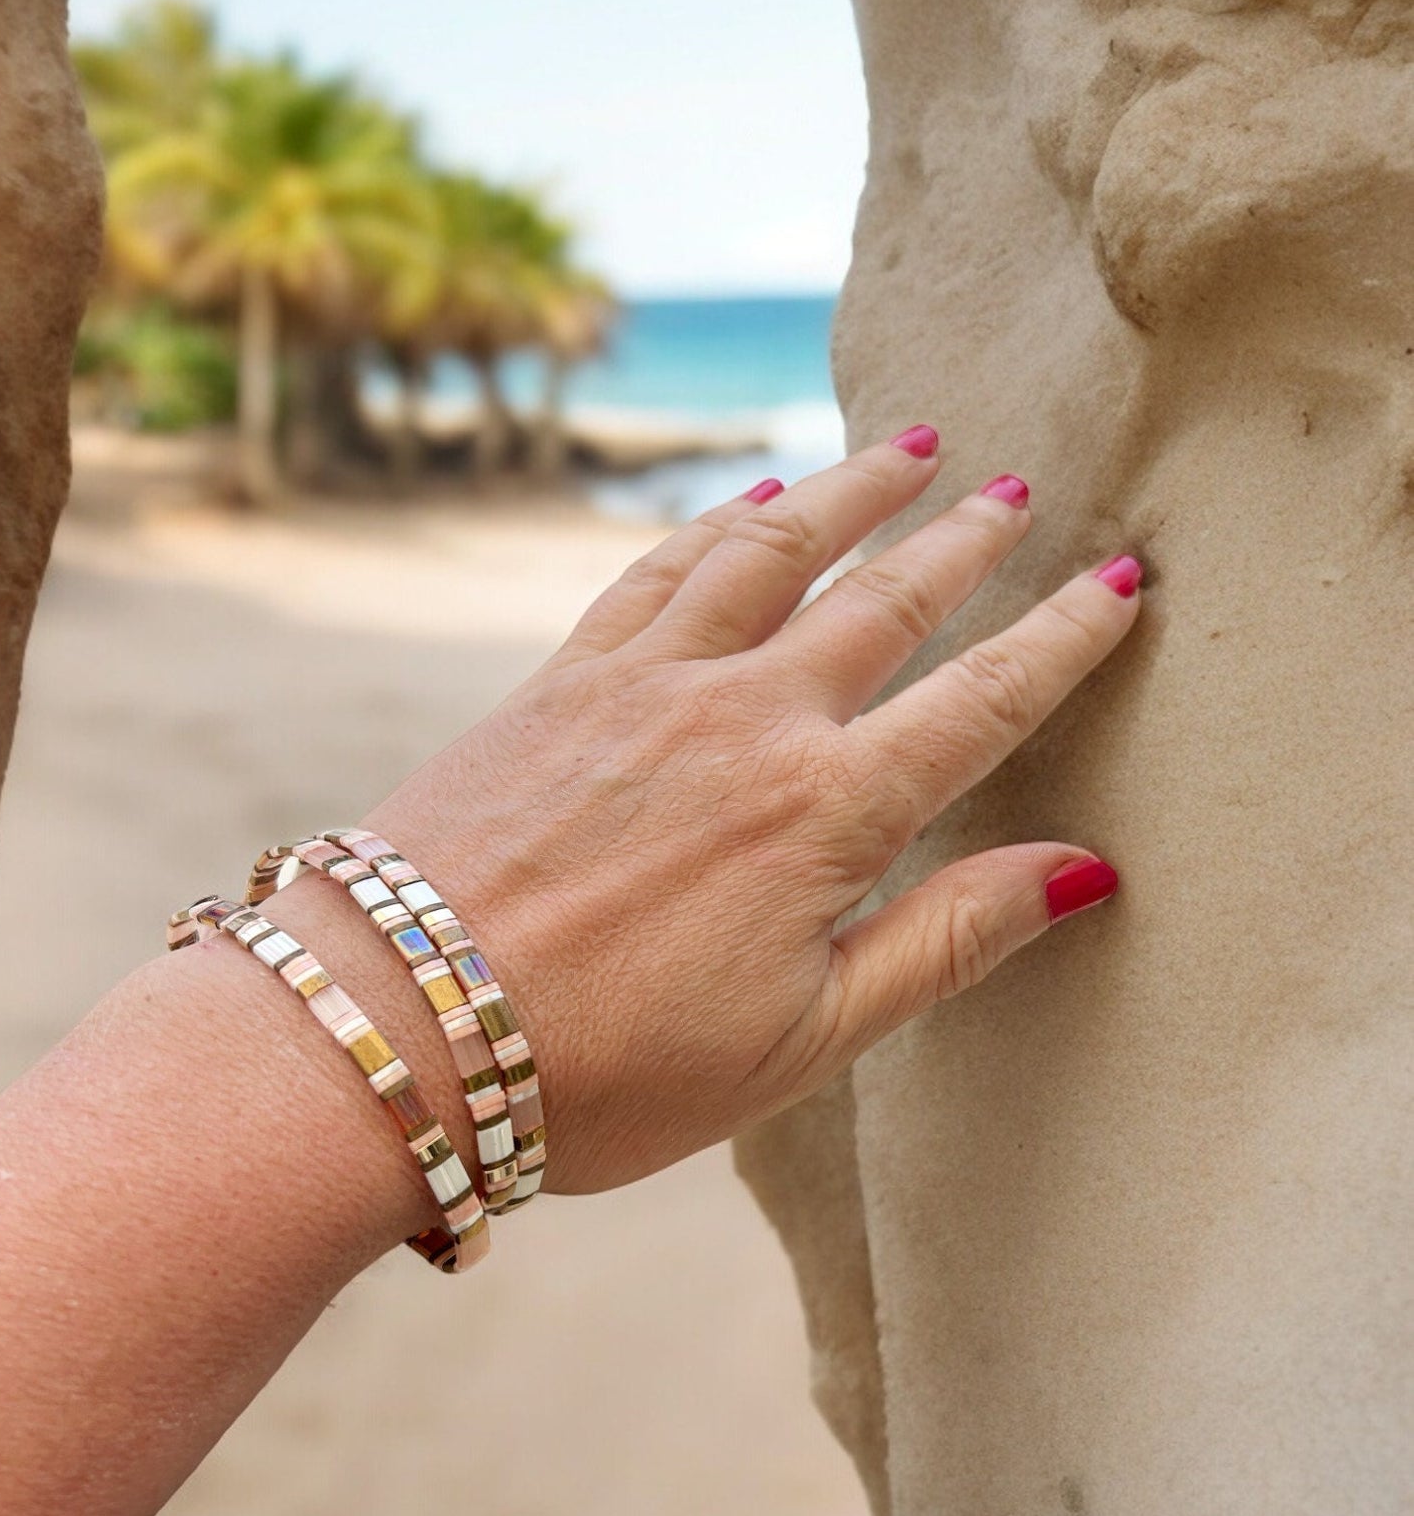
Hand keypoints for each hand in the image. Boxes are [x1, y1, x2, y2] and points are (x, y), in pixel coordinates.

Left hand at [361, 431, 1141, 1195]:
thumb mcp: (802, 1039)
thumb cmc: (605, 1069)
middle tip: (1018, 491)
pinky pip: (660, 570)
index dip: (1059, 642)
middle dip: (964, 544)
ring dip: (852, 493)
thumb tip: (1082, 870)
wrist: (398, 1030)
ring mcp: (648, 687)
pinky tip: (751, 500)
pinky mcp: (562, 682)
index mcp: (826, 815)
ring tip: (912, 446)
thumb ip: (944, 940)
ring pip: (776, 553)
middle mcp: (747, 720)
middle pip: (886, 603)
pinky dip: (718, 523)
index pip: (980, 704)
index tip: (1117, 585)